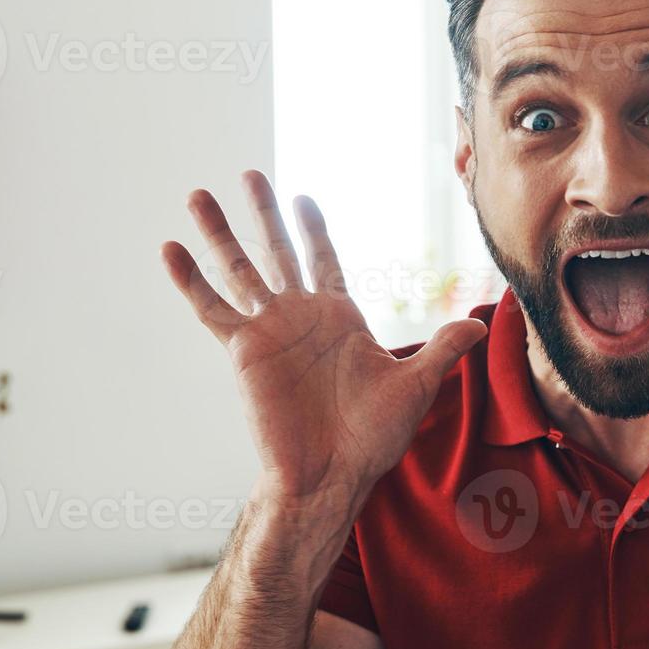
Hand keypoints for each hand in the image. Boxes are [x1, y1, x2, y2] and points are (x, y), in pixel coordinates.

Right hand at [161, 171, 486, 504]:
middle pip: (278, 251)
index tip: (303, 197)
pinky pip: (211, 309)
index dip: (313, 229)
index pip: (325, 259)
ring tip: (198, 195)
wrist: (332, 474)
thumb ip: (442, 349)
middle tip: (250, 174)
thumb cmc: (374, 437)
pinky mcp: (243, 351)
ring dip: (219, 233)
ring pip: (239, 270)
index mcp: (340, 318)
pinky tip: (169, 248)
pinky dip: (189, 279)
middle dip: (264, 213)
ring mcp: (269, 331)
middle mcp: (301, 317)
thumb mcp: (416, 385)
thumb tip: (479, 323)